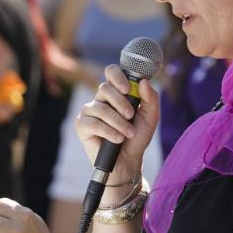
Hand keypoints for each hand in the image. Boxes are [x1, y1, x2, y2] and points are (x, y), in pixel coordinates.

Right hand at [76, 65, 159, 182]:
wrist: (128, 160)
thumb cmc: (137, 137)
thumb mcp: (150, 117)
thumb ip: (150, 98)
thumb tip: (144, 82)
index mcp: (116, 92)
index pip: (111, 72)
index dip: (118, 76)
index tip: (128, 89)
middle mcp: (100, 99)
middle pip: (104, 88)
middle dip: (120, 102)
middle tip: (131, 115)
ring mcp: (89, 111)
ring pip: (100, 108)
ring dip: (118, 122)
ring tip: (128, 133)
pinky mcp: (82, 125)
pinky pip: (93, 123)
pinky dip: (108, 132)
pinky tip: (117, 139)